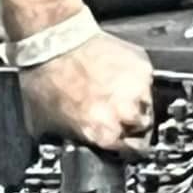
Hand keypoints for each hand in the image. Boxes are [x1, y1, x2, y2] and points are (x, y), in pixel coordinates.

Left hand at [20, 30, 154, 155]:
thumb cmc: (46, 77)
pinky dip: (134, 81)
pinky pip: (145, 81)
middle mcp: (126, 112)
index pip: (133, 152)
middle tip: (115, 114)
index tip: (122, 141)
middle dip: (131, 125)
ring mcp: (138, 87)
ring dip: (135, 103)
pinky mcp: (142, 66)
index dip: (126, 147)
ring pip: (147, 105)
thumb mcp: (44, 125)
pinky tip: (115, 76)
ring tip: (113, 92)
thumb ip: (70, 141)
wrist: (53, 40)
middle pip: (144, 129)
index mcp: (106, 132)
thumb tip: (74, 147)